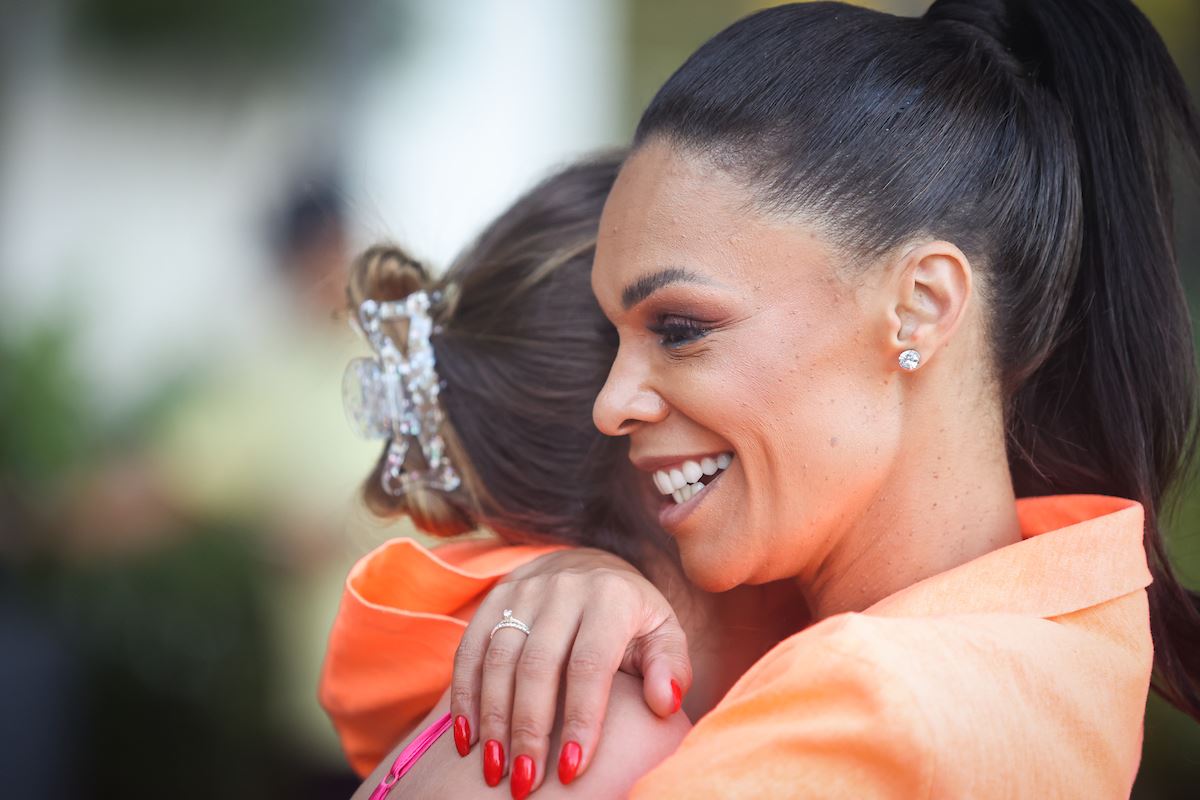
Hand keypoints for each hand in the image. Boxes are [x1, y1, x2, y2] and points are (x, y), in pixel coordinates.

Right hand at [450, 547, 691, 796]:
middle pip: (537, 666)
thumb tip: (664, 703)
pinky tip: (468, 738)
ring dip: (493, 720)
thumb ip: (670, 667)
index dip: (581, 719)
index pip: (590, 665)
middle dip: (529, 730)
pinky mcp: (494, 597)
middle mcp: (564, 588)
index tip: (573, 770)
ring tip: (494, 770)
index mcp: (611, 597)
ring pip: (498, 660)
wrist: (593, 565)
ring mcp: (524, 590)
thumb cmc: (633, 618)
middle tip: (526, 783)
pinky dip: (465, 696)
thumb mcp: (664, 634)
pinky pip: (470, 649)